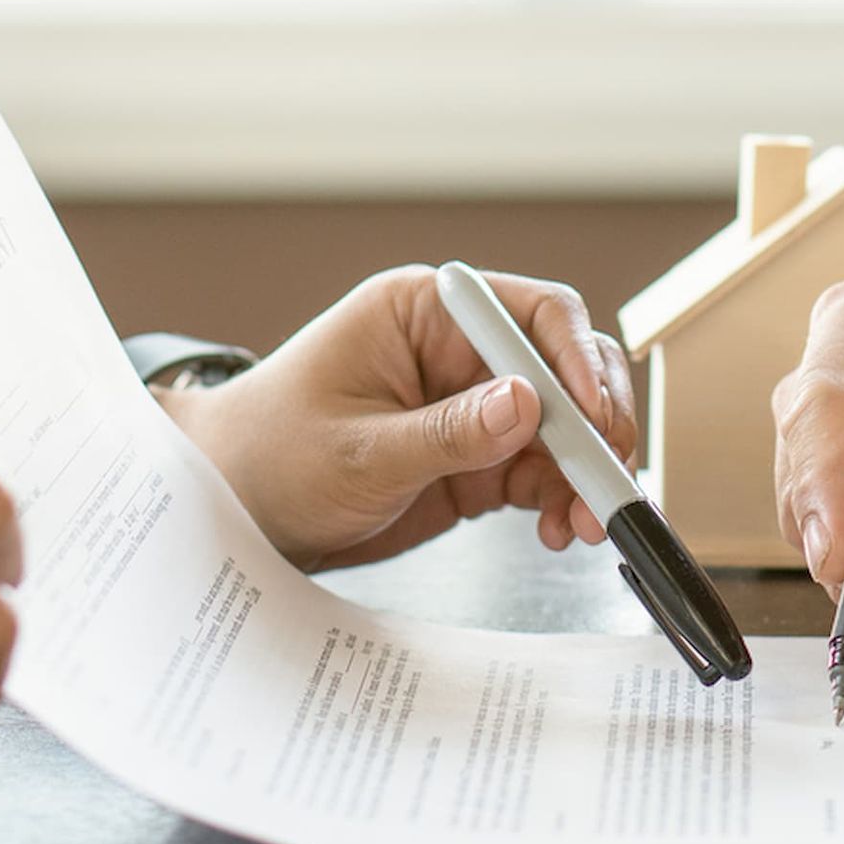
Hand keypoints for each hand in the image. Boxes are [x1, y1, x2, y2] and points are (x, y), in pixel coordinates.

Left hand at [161, 264, 636, 570]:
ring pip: (564, 427)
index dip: (573, 363)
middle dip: (594, 424)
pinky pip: (542, 471)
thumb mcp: (358, 452)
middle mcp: (459, 352)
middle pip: (563, 369)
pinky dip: (562, 499)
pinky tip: (560, 529)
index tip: (592, 419)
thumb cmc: (270, 460)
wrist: (235, 516)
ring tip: (586, 522)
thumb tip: (525, 405)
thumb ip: (446, 432)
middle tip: (608, 479)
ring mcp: (473, 407)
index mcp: (424, 314)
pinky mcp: (477, 460)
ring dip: (586, 472)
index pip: (530, 315)